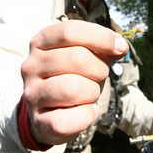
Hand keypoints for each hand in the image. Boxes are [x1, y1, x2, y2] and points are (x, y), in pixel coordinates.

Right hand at [21, 20, 127, 145]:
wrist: (51, 114)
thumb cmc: (73, 77)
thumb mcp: (87, 56)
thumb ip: (103, 47)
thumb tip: (120, 46)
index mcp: (41, 42)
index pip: (70, 31)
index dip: (101, 37)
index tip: (121, 47)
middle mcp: (31, 66)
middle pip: (77, 59)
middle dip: (99, 69)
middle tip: (98, 77)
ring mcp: (32, 94)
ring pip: (74, 89)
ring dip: (93, 93)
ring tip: (88, 94)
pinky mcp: (39, 121)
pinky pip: (73, 117)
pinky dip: (88, 115)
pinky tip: (86, 110)